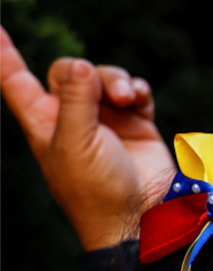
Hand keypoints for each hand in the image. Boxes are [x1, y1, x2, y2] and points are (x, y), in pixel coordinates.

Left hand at [0, 25, 174, 250]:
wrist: (140, 216)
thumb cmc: (96, 190)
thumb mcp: (75, 142)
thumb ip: (76, 98)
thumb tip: (82, 64)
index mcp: (44, 123)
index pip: (16, 80)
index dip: (4, 54)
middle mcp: (73, 118)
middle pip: (70, 71)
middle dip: (87, 73)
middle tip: (106, 93)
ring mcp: (107, 121)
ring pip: (104, 78)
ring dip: (117, 82)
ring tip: (128, 99)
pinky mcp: (137, 125)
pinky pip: (134, 91)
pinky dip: (138, 89)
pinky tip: (139, 99)